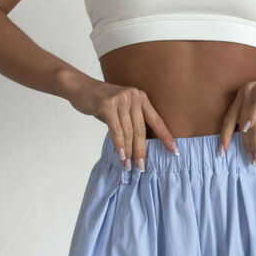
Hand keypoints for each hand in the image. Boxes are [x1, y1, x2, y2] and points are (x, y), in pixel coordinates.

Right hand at [64, 73, 178, 171]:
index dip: (166, 137)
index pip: (157, 121)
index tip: (174, 151)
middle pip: (141, 130)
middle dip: (142, 151)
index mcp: (141, 98)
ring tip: (128, 166)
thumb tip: (140, 147)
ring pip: (128, 132)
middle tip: (142, 167)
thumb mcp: (122, 110)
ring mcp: (121, 99)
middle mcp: (134, 96)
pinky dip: (118, 144)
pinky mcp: (108, 104)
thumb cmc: (103, 103)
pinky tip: (121, 156)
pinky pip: (116, 130)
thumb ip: (131, 123)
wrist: (81, 87)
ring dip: (128, 152)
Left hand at [218, 64, 255, 164]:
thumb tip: (247, 137)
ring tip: (255, 156)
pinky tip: (248, 129)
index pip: (229, 118)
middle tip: (225, 155)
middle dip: (230, 139)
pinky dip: (252, 118)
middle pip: (234, 119)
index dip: (224, 135)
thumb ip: (255, 122)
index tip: (220, 151)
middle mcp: (246, 92)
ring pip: (248, 120)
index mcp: (243, 96)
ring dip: (251, 141)